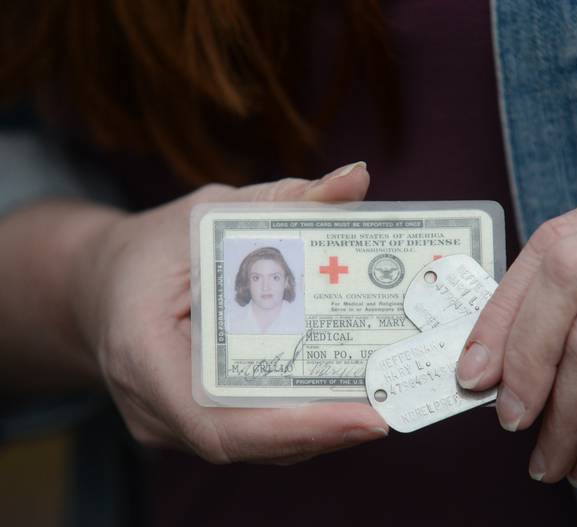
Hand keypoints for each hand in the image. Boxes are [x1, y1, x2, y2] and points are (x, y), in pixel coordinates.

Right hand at [74, 162, 387, 463]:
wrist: (101, 284)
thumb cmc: (150, 249)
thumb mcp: (207, 213)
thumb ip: (282, 201)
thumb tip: (356, 179)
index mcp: (144, 355)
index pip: (219, 420)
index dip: (295, 428)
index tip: (362, 417)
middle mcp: (155, 407)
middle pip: (251, 440)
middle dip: (325, 429)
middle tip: (391, 404)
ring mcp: (172, 423)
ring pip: (257, 444)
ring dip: (321, 430)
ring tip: (381, 401)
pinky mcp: (195, 421)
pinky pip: (251, 432)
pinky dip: (300, 420)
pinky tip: (345, 398)